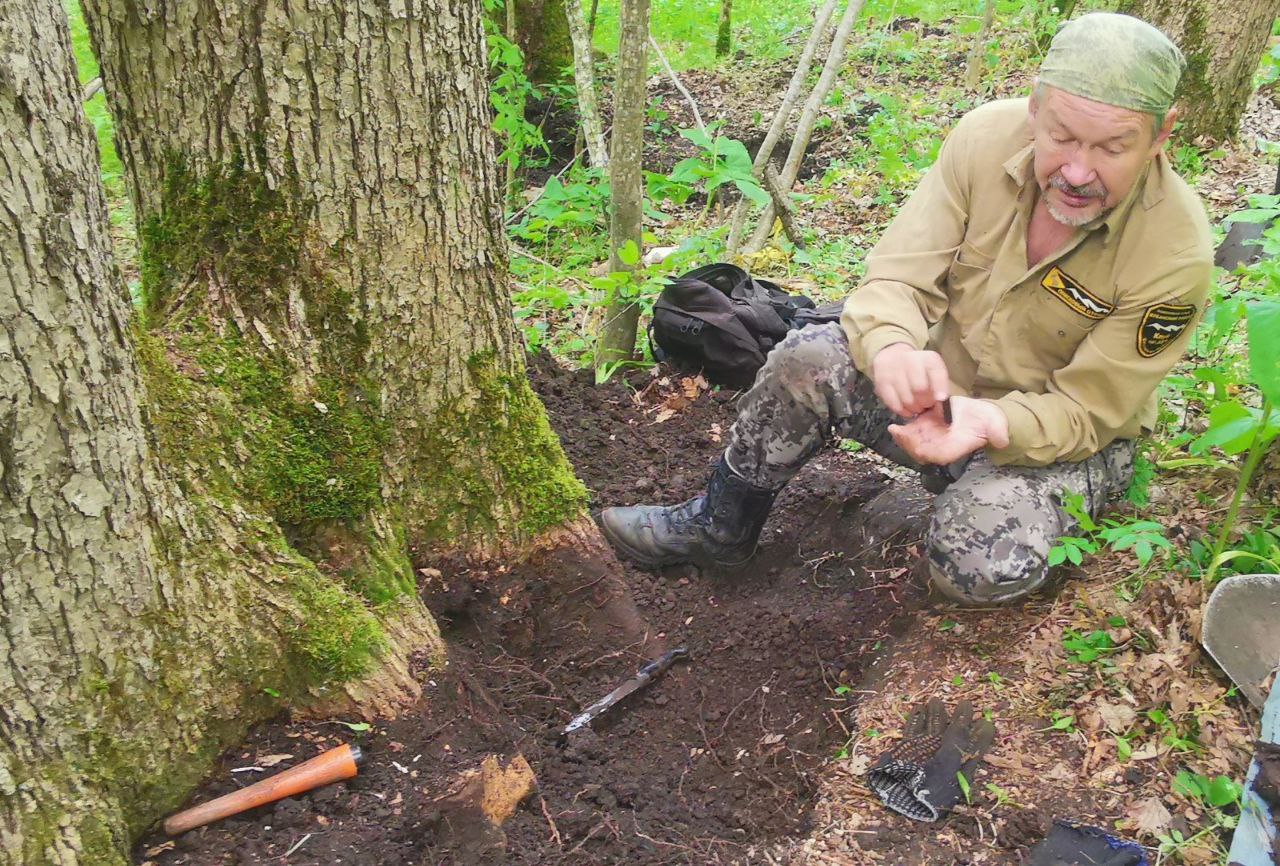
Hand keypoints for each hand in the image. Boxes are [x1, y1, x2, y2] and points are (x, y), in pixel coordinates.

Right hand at [871, 343, 949, 416]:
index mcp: (928, 358)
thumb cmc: (919, 370)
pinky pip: (893, 403)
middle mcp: (910, 361)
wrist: (892, 358)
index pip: (936, 373)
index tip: (941, 399)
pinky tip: (906, 409)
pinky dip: (901, 410)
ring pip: (907, 399)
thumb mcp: (933, 372)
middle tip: (926, 406)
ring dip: (913, 408)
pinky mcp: (881, 382)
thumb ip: (939, 386)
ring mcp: (893, 371)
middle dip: (925, 402)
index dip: (940, 388)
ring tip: (916, 407)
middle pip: (920, 388)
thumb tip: (940, 402)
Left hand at [888, 396, 1009, 464]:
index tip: (916, 444)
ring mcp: (931, 437)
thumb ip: (998, 433)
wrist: (983, 414)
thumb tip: (1003, 440)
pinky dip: (903, 429)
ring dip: (903, 437)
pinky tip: (897, 423)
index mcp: (953, 449)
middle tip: (898, 433)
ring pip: (913, 442)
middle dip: (908, 444)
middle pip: (919, 450)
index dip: (924, 450)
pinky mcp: (926, 427)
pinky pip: (912, 431)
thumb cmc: (989, 421)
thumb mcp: (996, 425)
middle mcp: (939, 446)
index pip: (935, 455)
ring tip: (895, 428)